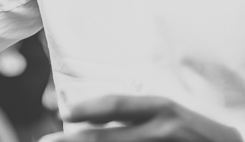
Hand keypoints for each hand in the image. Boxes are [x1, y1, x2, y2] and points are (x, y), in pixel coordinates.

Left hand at [41, 95, 242, 141]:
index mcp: (160, 107)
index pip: (118, 105)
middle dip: (76, 141)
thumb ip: (134, 118)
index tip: (63, 113)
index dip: (89, 108)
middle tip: (47, 141)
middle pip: (112, 137)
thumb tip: (89, 119)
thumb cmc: (196, 132)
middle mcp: (164, 125)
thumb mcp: (167, 115)